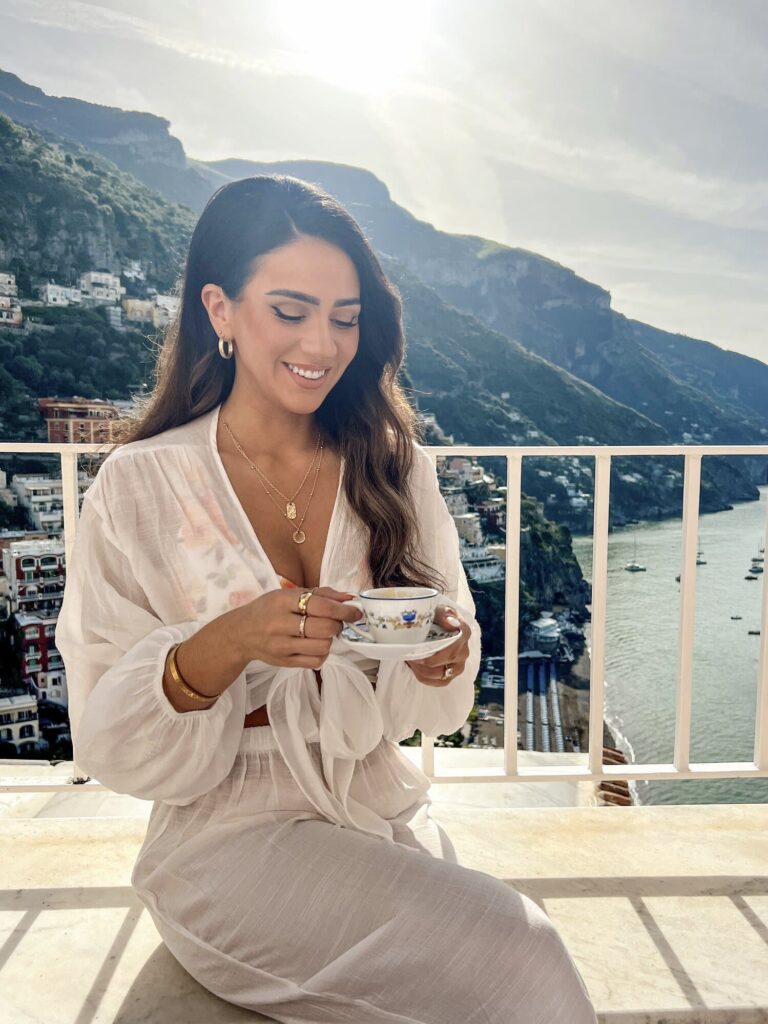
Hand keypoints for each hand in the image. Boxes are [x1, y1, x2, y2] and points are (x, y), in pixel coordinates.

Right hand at [227, 586, 361, 668]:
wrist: (240, 633)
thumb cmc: (268, 609)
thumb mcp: (288, 594)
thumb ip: (321, 594)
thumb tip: (349, 598)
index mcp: (283, 601)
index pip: (322, 607)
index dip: (344, 610)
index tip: (356, 612)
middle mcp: (281, 623)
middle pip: (325, 628)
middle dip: (338, 624)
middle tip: (336, 622)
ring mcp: (282, 646)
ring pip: (323, 646)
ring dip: (330, 639)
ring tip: (323, 633)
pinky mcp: (284, 662)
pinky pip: (316, 661)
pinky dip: (322, 653)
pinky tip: (316, 645)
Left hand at [404, 605, 470, 686]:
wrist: (435, 626)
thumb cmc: (436, 617)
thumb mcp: (437, 610)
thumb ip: (443, 614)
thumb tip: (451, 623)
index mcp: (463, 632)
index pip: (455, 645)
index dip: (438, 651)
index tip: (420, 651)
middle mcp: (464, 651)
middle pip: (446, 660)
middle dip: (425, 659)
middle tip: (409, 654)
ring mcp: (458, 666)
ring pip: (440, 674)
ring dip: (422, 669)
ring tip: (410, 659)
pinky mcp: (451, 676)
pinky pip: (438, 682)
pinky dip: (423, 676)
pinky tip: (415, 667)